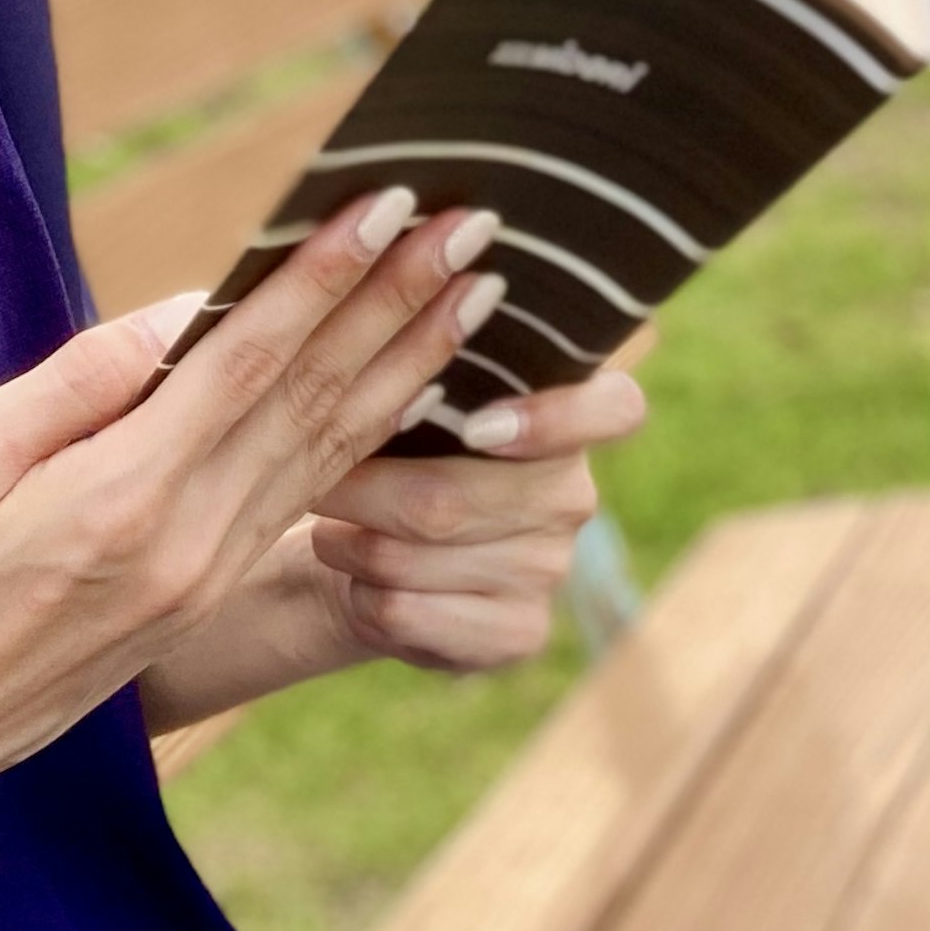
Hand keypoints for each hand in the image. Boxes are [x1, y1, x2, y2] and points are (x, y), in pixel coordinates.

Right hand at [0, 186, 503, 844]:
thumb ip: (81, 379)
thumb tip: (186, 311)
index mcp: (125, 496)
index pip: (253, 361)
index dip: (326, 277)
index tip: (386, 205)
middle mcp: (190, 541)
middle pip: (318, 399)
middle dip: (400, 304)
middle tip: (472, 227)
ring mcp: (207, 575)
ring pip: (331, 451)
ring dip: (409, 365)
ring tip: (474, 295)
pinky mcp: (206, 594)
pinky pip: (306, 496)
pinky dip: (369, 433)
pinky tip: (411, 389)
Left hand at [304, 365, 652, 674]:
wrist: (377, 557)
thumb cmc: (400, 451)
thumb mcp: (419, 398)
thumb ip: (425, 358)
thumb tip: (398, 298)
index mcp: (572, 418)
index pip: (615, 409)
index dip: (552, 420)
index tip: (477, 428)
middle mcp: (573, 496)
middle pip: (454, 498)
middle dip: (365, 489)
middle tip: (314, 475)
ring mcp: (551, 570)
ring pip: (421, 556)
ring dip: (351, 543)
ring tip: (326, 524)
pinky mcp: (519, 632)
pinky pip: (414, 613)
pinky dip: (364, 596)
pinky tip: (356, 581)